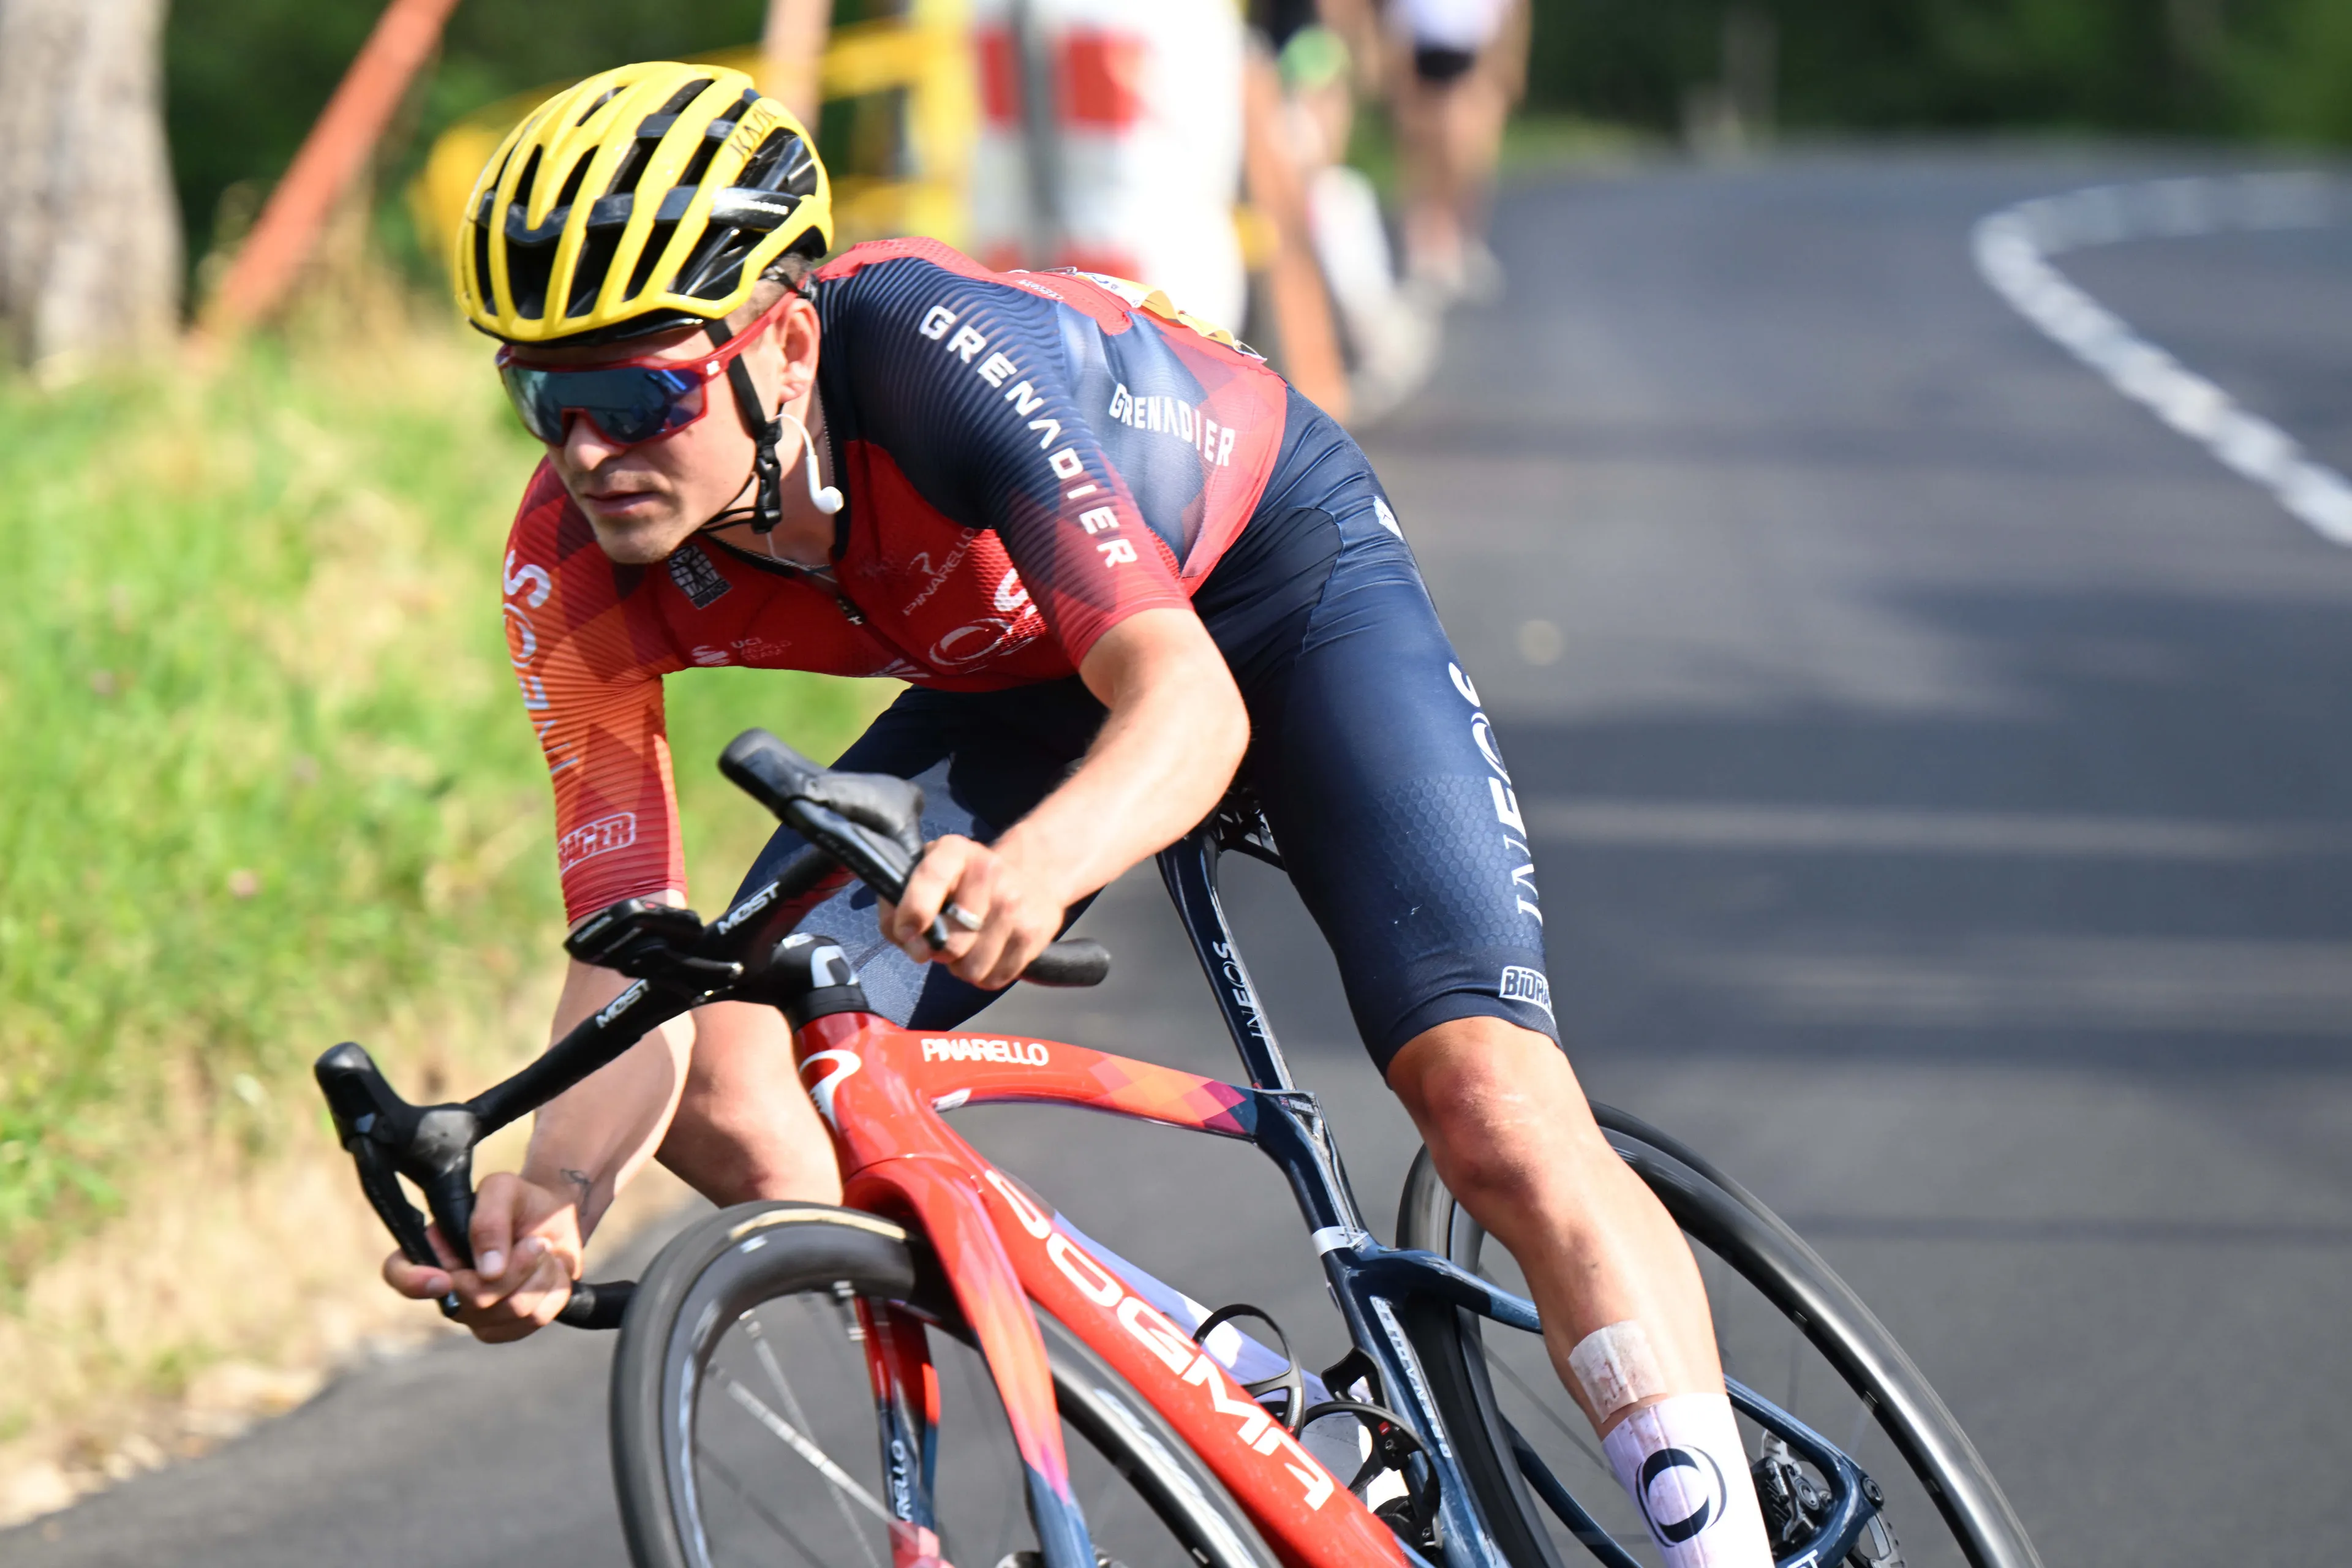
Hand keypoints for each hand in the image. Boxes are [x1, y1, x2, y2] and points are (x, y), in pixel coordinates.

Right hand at [380, 1171, 585, 1343]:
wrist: (553, 1219)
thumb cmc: (519, 1201)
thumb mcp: (503, 1190)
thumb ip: (489, 1220)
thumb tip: (488, 1271)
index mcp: (432, 1250)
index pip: (399, 1274)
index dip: (413, 1283)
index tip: (444, 1279)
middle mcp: (446, 1288)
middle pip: (474, 1299)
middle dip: (516, 1268)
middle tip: (536, 1241)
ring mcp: (474, 1314)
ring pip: (510, 1311)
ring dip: (538, 1274)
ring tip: (542, 1250)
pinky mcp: (505, 1328)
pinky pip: (533, 1319)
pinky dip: (552, 1290)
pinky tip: (548, 1271)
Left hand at [881, 833, 1066, 989]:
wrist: (1031, 875)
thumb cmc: (962, 883)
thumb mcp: (922, 877)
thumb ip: (897, 910)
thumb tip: (917, 949)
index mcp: (954, 851)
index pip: (930, 880)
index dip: (913, 913)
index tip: (907, 932)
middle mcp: (989, 871)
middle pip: (949, 943)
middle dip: (940, 951)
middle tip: (946, 937)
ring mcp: (1015, 903)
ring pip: (972, 968)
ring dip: (963, 965)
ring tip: (969, 944)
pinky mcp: (1035, 932)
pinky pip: (995, 978)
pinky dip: (986, 974)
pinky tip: (989, 950)